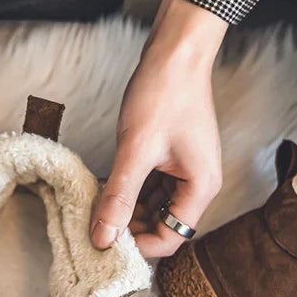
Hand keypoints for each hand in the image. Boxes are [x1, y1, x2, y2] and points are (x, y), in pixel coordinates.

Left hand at [90, 0, 227, 256]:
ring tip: (97, 203)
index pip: (172, 237)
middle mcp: (197, 184)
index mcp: (200, 188)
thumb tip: (103, 237)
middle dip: (130, 227)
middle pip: (162, 224)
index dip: (139, 245)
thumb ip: (119, 197)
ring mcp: (185, 170)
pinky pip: (149, 186)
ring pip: (153, 206)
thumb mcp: (136, 150)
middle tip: (96, 223)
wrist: (175, 50)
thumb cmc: (165, 93)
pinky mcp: (171, 158)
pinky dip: (129, 189)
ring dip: (126, 208)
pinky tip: (106, 185)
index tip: (108, 241)